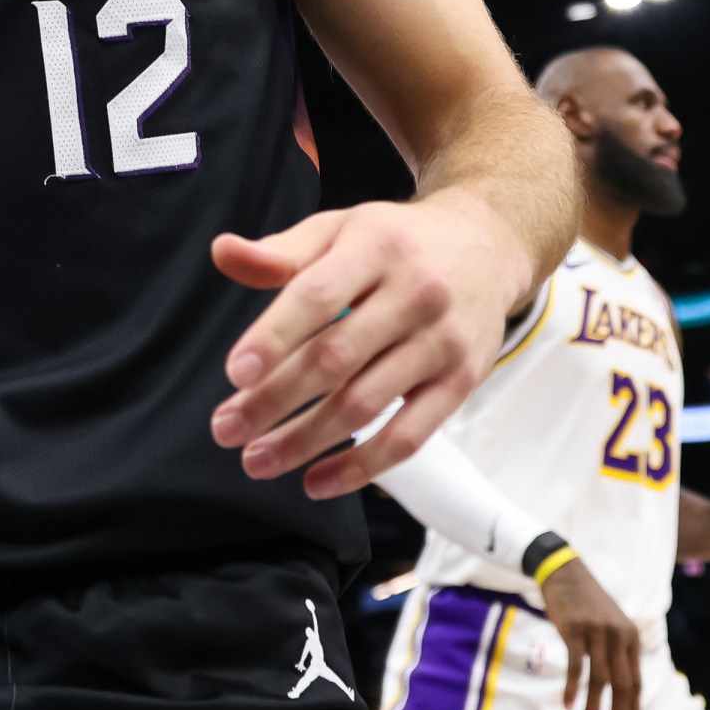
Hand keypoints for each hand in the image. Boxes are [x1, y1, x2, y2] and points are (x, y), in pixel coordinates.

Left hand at [209, 194, 524, 497]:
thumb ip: (280, 251)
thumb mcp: (339, 229)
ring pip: (366, 403)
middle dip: (274, 400)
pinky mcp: (461, 382)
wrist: (487, 246)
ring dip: (305, 440)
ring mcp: (442, 341)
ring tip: (257, 460)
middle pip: (336, 357)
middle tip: (226, 429)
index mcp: (375, 246)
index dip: (274, 337)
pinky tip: (316, 481)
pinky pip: (409, 436)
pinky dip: (361, 467)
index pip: (316, 295)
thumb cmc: (396, 242)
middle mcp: (415, 293)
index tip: (234, 373)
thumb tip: (222, 253)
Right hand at [537, 558, 641, 709]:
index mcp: (631, 636)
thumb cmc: (586, 602)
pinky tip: (568, 705)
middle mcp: (618, 635)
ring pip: (600, 680)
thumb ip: (619, 649)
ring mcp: (596, 632)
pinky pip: (576, 668)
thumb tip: (621, 684)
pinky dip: (573, 689)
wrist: (564, 572)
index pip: (636, 680)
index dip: (634, 707)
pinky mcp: (574, 630)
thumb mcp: (611, 623)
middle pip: (622, 684)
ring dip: (594, 708)